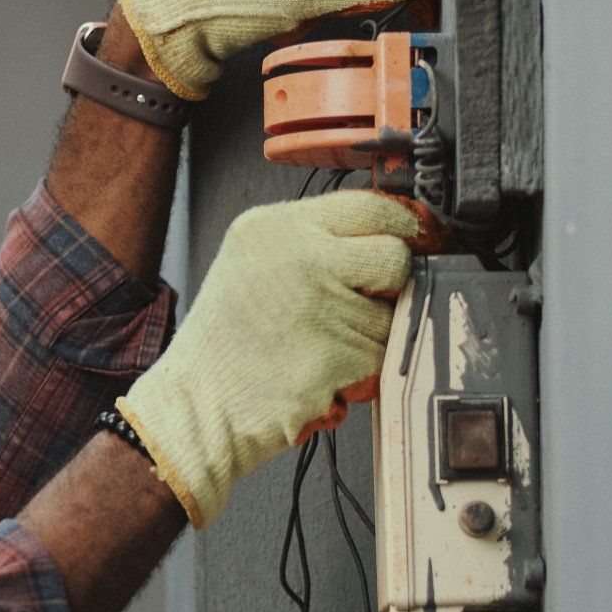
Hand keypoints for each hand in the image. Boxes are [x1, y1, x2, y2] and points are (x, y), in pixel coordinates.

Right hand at [115, 191, 421, 527]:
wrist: (197, 407)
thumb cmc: (225, 344)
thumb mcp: (254, 262)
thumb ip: (314, 242)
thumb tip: (392, 235)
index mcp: (275, 227)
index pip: (370, 204)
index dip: (401, 226)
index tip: (414, 242)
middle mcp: (298, 258)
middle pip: (394, 255)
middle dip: (390, 284)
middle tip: (360, 304)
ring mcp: (319, 306)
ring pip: (394, 313)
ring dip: (372, 335)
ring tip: (320, 345)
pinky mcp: (336, 356)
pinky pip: (383, 356)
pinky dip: (363, 370)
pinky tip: (322, 371)